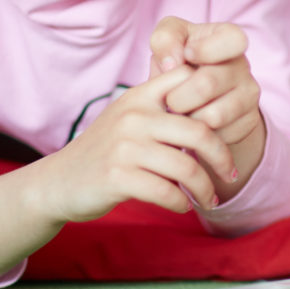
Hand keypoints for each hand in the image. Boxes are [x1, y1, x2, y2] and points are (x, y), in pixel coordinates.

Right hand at [37, 65, 238, 221]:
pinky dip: (181, 203)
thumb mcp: (130, 117)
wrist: (59, 182)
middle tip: (230, 173)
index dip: (217, 100)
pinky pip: (166, 192)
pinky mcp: (117, 177)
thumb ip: (163, 106)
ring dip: (205, 189)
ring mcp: (124, 146)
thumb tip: (215, 101)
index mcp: (141, 96)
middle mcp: (133, 116)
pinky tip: (183, 206)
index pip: (190, 82)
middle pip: (200, 132)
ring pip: (186, 168)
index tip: (229, 126)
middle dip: (222, 158)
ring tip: (209, 199)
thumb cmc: (106, 151)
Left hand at [148, 17, 268, 195]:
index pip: (232, 40)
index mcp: (230, 38)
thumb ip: (165, 40)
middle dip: (178, 96)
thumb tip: (172, 64)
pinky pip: (218, 137)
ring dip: (188, 119)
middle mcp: (244, 65)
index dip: (204, 50)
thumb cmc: (179, 61)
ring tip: (180, 113)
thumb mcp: (169, 43)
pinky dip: (199, 136)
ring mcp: (249, 95)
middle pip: (208, 84)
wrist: (194, 96)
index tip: (186, 56)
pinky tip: (193, 124)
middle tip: (169, 99)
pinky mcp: (248, 122)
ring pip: (213, 116)